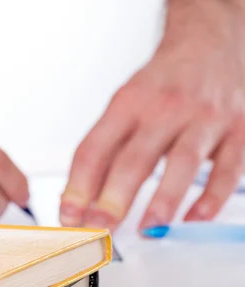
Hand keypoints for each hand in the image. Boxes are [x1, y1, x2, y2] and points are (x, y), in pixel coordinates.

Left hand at [60, 0, 244, 231]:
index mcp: (127, 104)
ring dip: (163, 200)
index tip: (69, 216)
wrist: (207, 45)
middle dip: (113, 198)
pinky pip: (227, 168)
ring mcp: (203, 118)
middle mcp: (164, 108)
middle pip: (134, 158)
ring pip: (182, 162)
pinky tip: (195, 218)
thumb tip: (77, 200)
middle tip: (100, 228)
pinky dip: (211, 197)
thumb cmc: (160, 84)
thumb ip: (103, 151)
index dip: (78, 187)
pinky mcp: (237, 130)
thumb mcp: (123, 106)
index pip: (94, 149)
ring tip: (147, 229)